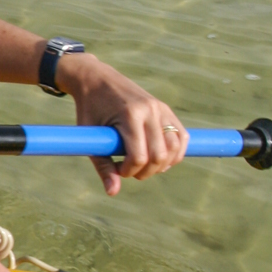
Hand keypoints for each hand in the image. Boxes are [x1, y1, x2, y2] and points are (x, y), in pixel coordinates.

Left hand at [56, 53, 187, 195]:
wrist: (96, 79)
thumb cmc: (89, 109)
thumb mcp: (90, 136)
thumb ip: (102, 165)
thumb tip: (113, 192)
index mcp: (129, 115)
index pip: (140, 157)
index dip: (129, 171)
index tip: (117, 169)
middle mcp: (150, 110)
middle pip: (160, 155)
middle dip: (146, 172)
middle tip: (130, 170)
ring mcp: (160, 109)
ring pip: (176, 148)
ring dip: (163, 165)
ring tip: (144, 165)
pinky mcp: (166, 109)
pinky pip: (182, 136)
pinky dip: (176, 152)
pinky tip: (160, 158)